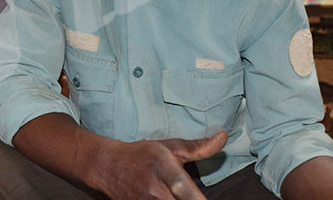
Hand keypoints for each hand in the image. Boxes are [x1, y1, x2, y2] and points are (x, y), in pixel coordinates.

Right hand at [94, 131, 227, 199]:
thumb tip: (223, 138)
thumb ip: (199, 147)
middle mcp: (154, 192)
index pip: (184, 190)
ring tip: (177, 194)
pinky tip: (169, 197)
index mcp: (165, 170)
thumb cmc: (143, 154)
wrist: (108, 167)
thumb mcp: (171, 147)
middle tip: (194, 196)